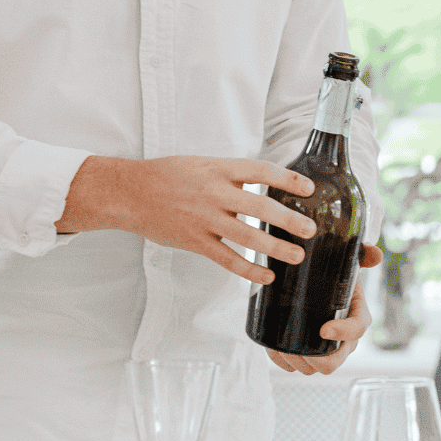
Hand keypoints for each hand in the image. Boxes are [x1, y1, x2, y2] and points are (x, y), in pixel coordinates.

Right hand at [59, 156, 315, 282]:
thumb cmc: (169, 175)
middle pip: (260, 207)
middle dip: (288, 220)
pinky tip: (266, 276)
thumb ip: (233, 175)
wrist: (131, 193)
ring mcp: (205, 220)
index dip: (287, 179)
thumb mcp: (203, 164)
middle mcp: (214, 193)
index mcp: (219, 169)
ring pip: (247, 237)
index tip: (309, 188)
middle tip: (310, 229)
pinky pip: (227, 259)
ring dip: (275, 249)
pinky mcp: (195, 242)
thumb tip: (267, 184)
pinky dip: (249, 269)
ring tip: (297, 256)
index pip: (261, 171)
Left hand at [269, 245, 382, 375]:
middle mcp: (343, 340)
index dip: (343, 333)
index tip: (323, 330)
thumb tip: (375, 253)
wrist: (317, 280)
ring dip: (295, 361)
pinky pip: (294, 366)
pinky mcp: (306, 353)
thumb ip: (362, 254)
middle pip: (333, 362)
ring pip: (311, 368)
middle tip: (296, 345)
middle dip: (316, 359)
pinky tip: (274, 348)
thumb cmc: (335, 274)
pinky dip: (283, 361)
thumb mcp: (347, 261)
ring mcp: (324, 350)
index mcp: (357, 317)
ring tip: (280, 343)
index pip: (356, 330)